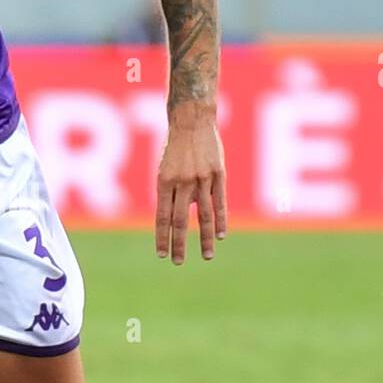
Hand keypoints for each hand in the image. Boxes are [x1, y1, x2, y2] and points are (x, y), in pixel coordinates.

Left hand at [156, 108, 226, 264]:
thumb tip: (172, 219)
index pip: (161, 216)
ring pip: (204, 215)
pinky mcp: (218, 174)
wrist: (192, 120)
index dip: (161, 237)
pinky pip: (220, 202)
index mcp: (164, 181)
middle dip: (179, 244)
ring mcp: (202, 178)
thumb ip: (169, 193)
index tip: (161, 254)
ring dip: (205, 238)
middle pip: (180, 220)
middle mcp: (182, 182)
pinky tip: (221, 235)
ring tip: (207, 256)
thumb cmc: (175, 147)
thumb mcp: (164, 168)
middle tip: (178, 262)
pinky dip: (221, 220)